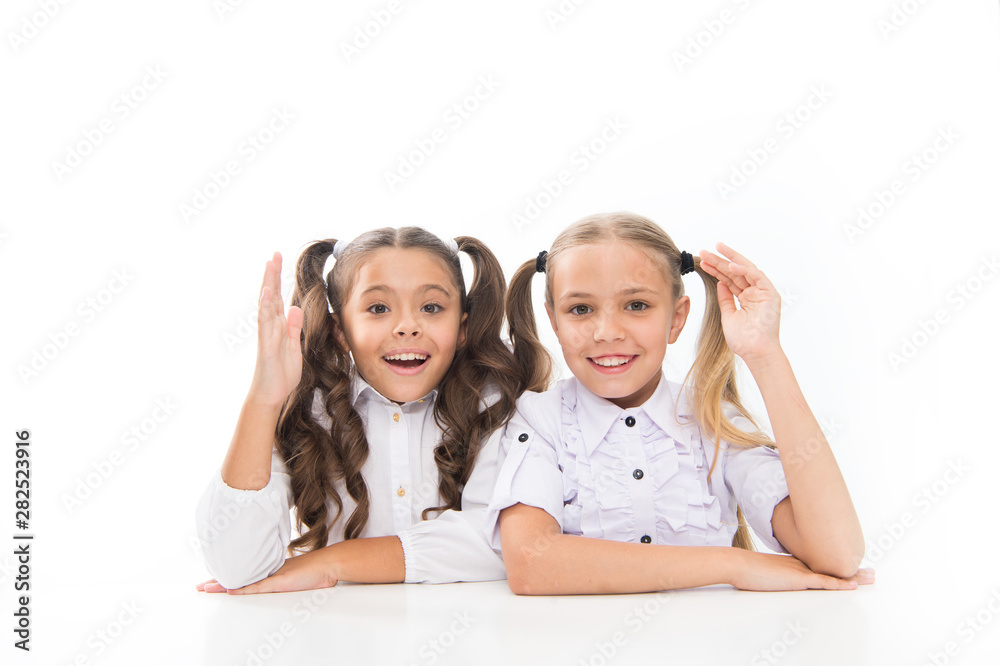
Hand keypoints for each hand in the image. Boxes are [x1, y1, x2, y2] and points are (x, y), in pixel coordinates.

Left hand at [196, 550, 338, 594]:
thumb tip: (272, 578)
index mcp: (268, 569)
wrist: (327, 563)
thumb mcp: (293, 573)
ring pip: (243, 581)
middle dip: (217, 581)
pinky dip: (243, 590)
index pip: (242, 573)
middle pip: (237, 576)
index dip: (227, 576)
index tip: (211, 579)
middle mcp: (266, 570)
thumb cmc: (314, 569)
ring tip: (206, 588)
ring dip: (223, 585)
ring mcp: (272, 576)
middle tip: (199, 586)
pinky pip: (257, 587)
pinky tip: (231, 591)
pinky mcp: (279, 582)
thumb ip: (281, 575)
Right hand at [248, 252, 303, 407]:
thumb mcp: (294, 346)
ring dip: (268, 284)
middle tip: (275, 254)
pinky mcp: (267, 345)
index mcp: (278, 326)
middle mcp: (270, 327)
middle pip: (270, 295)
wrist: (271, 395)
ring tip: (270, 265)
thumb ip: (294, 327)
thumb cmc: (281, 373)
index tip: (279, 260)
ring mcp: (267, 335)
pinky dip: (266, 307)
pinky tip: (268, 293)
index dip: (278, 279)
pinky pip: (266, 324)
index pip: (278, 298)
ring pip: (266, 305)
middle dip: (273, 275)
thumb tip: (295, 308)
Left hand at [698, 243, 781, 362]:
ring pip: (745, 270)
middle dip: (719, 261)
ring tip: (714, 251)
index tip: (702, 261)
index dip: (716, 269)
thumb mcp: (728, 315)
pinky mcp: (770, 293)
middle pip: (735, 272)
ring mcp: (763, 292)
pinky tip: (730, 265)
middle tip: (704, 251)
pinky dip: (743, 270)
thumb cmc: (743, 339)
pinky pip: (756, 276)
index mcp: (746, 297)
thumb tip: (720, 282)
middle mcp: (755, 292)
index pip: (729, 279)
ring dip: (729, 260)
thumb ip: (726, 298)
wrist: (755, 352)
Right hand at [730, 550, 874, 590]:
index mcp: (795, 563)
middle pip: (833, 568)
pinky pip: (824, 583)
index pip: (823, 565)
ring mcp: (801, 571)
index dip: (839, 566)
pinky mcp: (798, 579)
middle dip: (853, 571)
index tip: (852, 566)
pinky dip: (839, 584)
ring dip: (854, 577)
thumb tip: (777, 576)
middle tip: (871, 572)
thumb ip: (777, 573)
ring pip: (833, 574)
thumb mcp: (766, 570)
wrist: (738, 564)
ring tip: (871, 577)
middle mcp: (802, 564)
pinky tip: (852, 585)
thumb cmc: (747, 569)